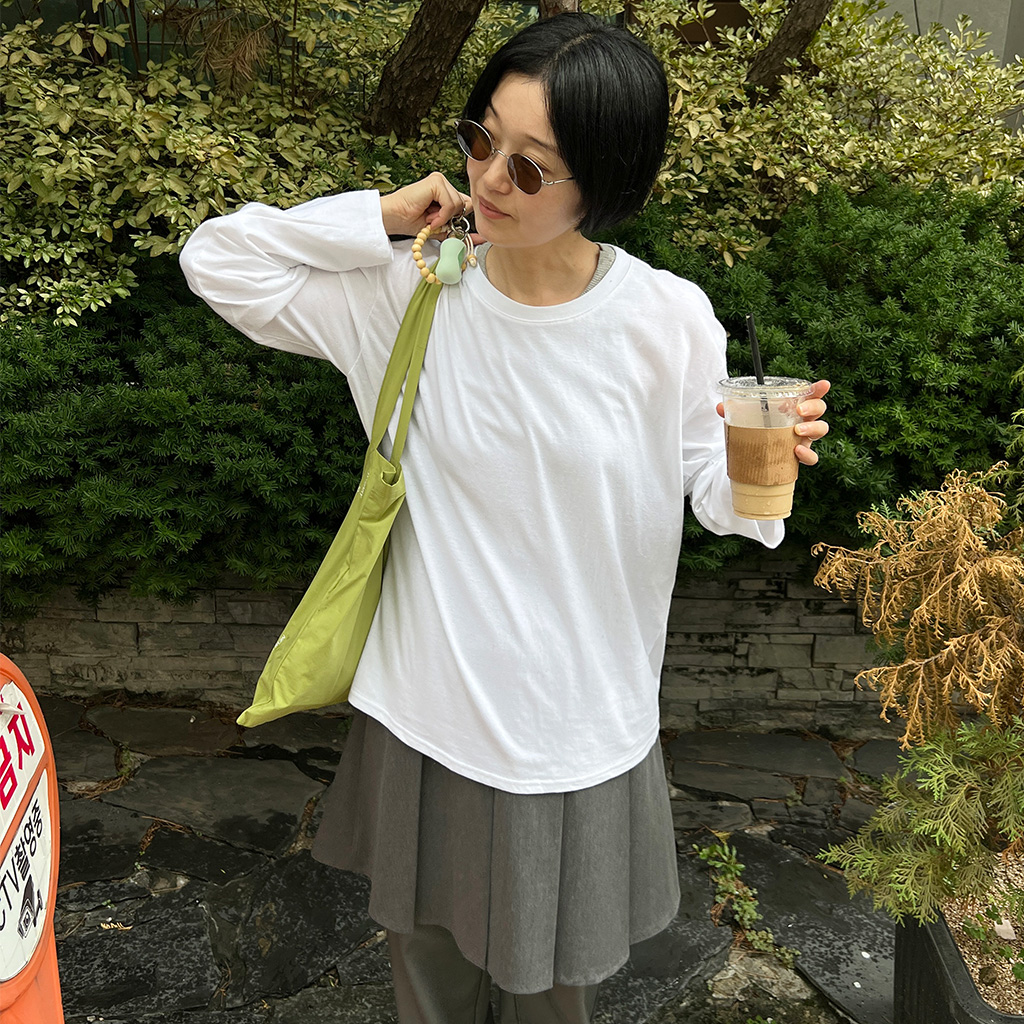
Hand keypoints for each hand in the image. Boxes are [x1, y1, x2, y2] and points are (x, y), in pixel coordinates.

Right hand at [380, 172, 479, 240]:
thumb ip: (459, 231)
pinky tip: (430, 217)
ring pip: (459, 204)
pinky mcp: (436, 182)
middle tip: (433, 222)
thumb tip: (482, 238)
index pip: (466, 204)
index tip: (450, 229)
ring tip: (429, 220)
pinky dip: (442, 214)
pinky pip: (451, 203)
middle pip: (464, 204)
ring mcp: (440, 181)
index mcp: (446, 192)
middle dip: (450, 219)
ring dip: (444, 218)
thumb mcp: (441, 229)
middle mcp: (444, 183)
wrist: (394, 218)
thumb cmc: (412, 222)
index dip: (460, 218)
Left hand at [716, 379, 830, 466]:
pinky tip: (796, 451)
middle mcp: (803, 420)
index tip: (823, 384)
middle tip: (799, 409)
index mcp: (793, 407)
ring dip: (812, 428)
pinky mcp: (801, 456)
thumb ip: (735, 412)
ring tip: (797, 430)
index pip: (811, 394)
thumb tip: (720, 408)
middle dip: (814, 406)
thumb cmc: (758, 431)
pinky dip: (807, 454)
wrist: (758, 458)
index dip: (819, 389)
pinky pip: (812, 456)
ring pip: (821, 429)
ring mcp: (805, 438)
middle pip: (819, 409)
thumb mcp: (747, 419)